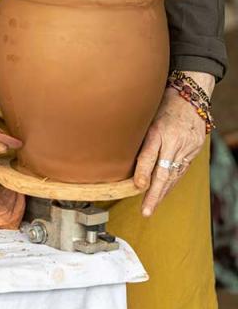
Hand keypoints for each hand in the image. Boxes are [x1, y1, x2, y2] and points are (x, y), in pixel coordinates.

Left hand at [133, 76, 211, 216]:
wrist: (190, 97)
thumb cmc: (161, 102)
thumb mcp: (145, 112)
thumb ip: (134, 131)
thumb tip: (115, 149)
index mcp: (159, 128)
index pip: (150, 153)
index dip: (144, 171)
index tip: (138, 186)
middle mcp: (174, 139)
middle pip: (164, 170)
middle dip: (154, 193)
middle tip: (146, 210)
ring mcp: (186, 146)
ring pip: (174, 174)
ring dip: (162, 192)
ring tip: (151, 207)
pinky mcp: (194, 150)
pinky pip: (181, 170)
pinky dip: (171, 183)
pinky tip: (163, 192)